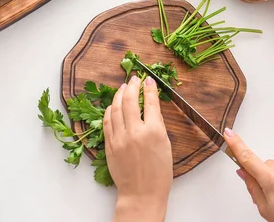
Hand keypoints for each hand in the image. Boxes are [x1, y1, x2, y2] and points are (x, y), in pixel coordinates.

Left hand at [104, 75, 172, 221]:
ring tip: (123, 88)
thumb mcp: (166, 145)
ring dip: (119, 95)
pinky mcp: (109, 145)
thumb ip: (157, 124)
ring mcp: (119, 138)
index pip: (150, 102)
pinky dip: (110, 110)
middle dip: (132, 86)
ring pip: (116, 108)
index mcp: (153, 131)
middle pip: (130, 100)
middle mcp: (134, 132)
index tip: (148, 80)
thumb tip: (150, 106)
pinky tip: (113, 105)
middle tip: (134, 79)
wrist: (141, 193)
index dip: (149, 88)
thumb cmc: (159, 173)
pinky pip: (107, 121)